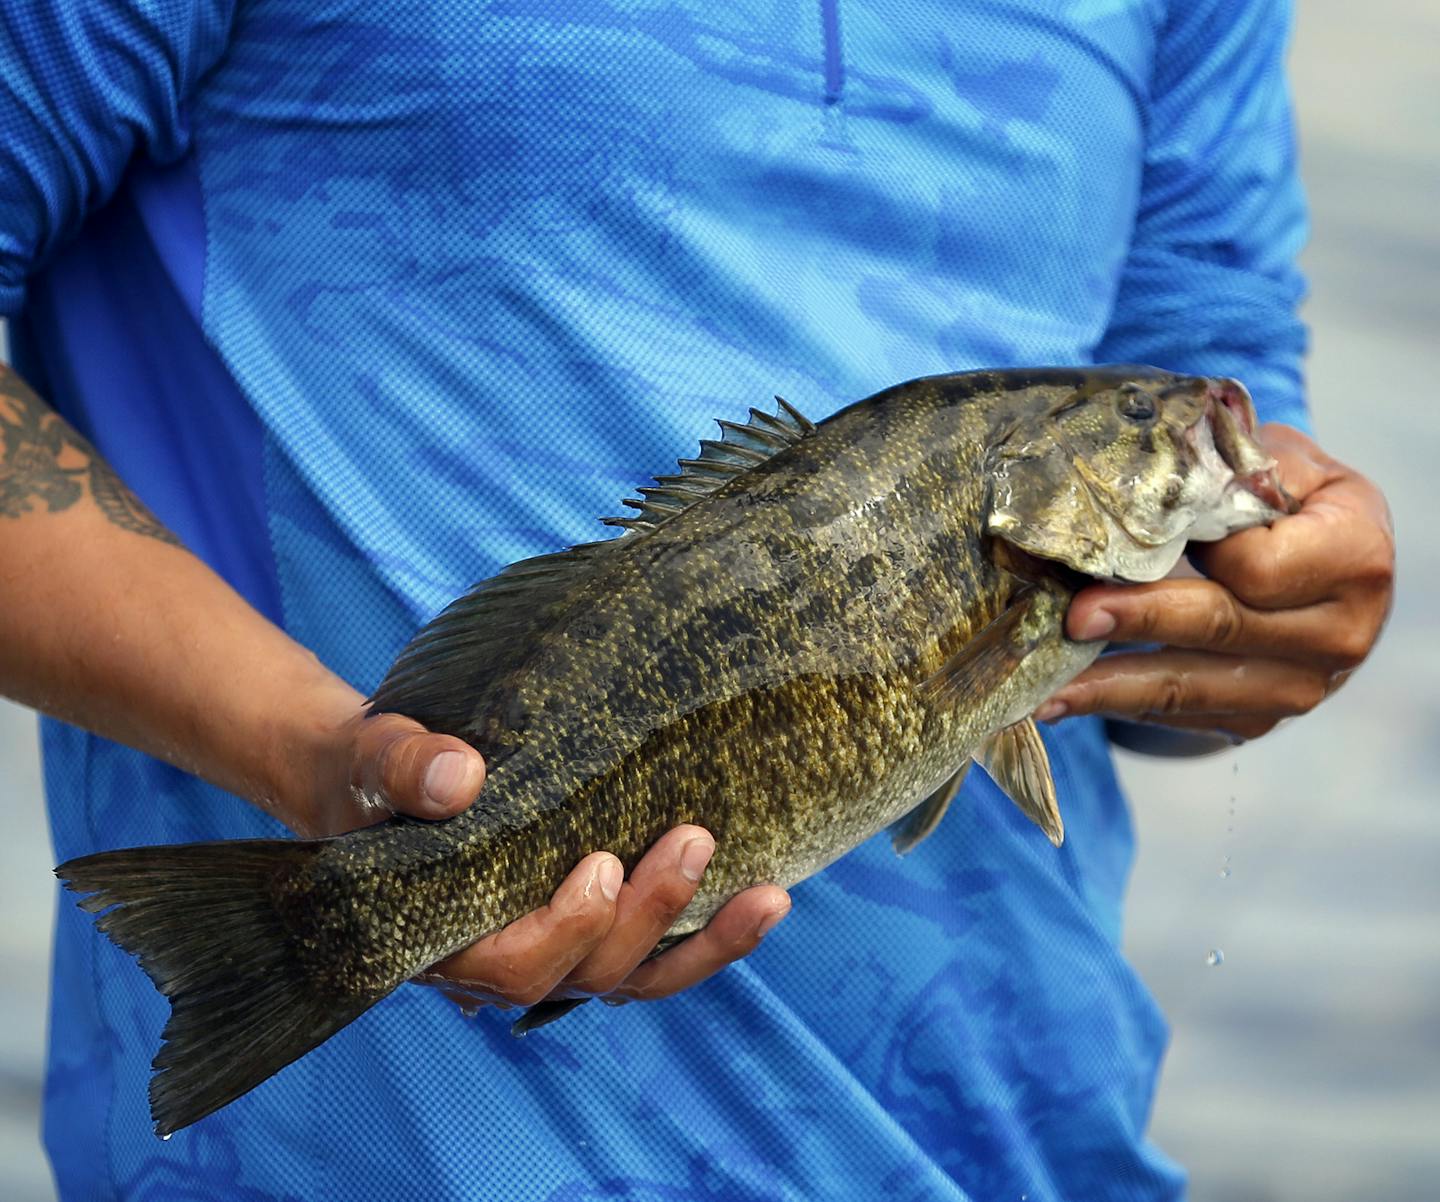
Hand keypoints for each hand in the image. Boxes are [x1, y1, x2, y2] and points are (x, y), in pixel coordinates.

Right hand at [279, 693, 788, 1011]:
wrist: (376, 783)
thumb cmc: (368, 777)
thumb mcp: (372, 759)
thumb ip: (403, 767)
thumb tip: (459, 777)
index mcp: (442, 940)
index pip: (511, 968)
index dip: (565, 930)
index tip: (601, 867)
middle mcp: (502, 960)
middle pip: (588, 975)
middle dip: (649, 919)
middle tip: (694, 839)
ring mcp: (552, 948)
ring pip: (635, 977)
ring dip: (705, 944)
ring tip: (770, 898)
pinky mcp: (588, 926)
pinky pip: (653, 953)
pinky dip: (707, 934)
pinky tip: (763, 896)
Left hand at [1035, 424, 1393, 742]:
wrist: (1329, 558)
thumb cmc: (1291, 498)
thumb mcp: (1279, 461)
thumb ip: (1227, 470)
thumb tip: (1142, 483)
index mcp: (1353, 557)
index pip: (1256, 569)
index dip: (1199, 552)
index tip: (1139, 538)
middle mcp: (1339, 632)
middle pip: (1219, 630)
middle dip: (1138, 622)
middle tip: (1073, 618)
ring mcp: (1302, 687)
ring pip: (1191, 689)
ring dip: (1111, 690)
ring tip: (1045, 690)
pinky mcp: (1260, 719)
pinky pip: (1183, 715)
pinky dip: (1121, 705)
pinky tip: (1067, 698)